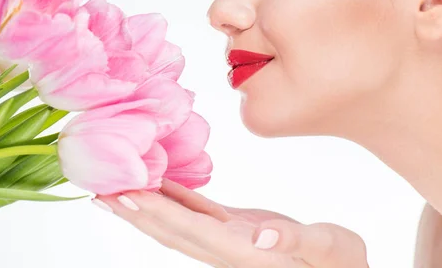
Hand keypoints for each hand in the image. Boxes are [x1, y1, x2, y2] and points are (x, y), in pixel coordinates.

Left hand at [95, 179, 368, 267]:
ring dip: (147, 204)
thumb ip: (297, 243)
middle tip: (99, 188)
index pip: (188, 229)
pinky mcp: (237, 228)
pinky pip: (198, 211)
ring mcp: (229, 239)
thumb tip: (264, 237)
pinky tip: (161, 182)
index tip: (121, 195)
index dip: (152, 212)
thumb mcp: (329, 249)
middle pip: (170, 227)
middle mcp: (226, 247)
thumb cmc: (341, 263)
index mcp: (243, 251)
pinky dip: (176, 196)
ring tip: (118, 186)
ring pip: (178, 220)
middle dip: (135, 210)